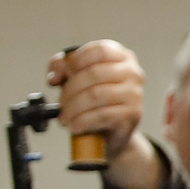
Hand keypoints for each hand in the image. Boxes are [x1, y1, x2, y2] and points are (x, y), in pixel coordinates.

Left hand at [47, 41, 161, 188]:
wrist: (108, 137)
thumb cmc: (90, 105)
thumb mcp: (74, 83)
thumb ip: (63, 70)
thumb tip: (55, 70)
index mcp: (119, 58)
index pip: (94, 51)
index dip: (71, 63)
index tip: (58, 77)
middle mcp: (131, 73)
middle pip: (90, 74)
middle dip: (67, 91)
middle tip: (60, 105)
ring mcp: (134, 94)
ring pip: (94, 94)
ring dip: (72, 108)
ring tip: (66, 118)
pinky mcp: (131, 116)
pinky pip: (102, 114)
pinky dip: (81, 120)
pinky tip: (74, 126)